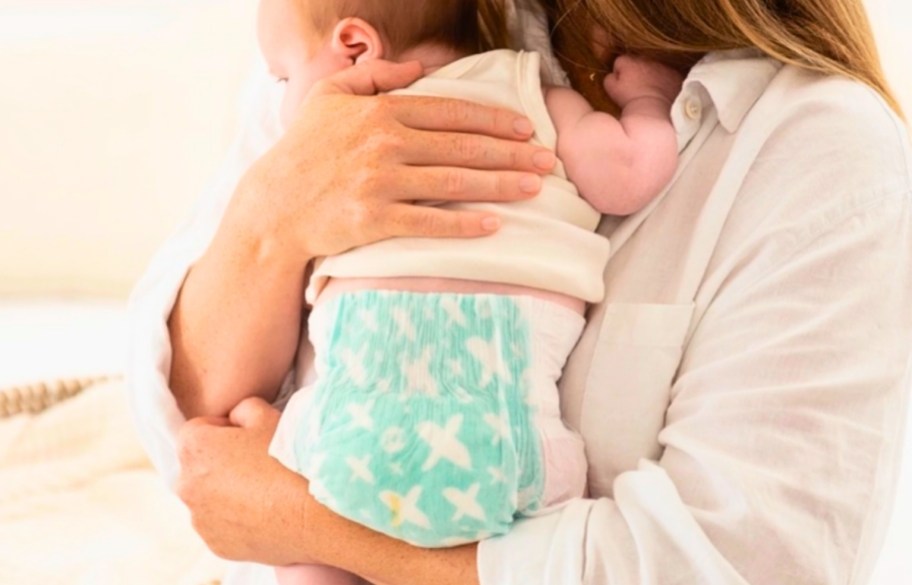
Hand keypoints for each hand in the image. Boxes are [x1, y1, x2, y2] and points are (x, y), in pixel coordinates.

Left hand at [175, 398, 314, 564]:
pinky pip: (221, 526)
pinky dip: (236, 519)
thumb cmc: (290, 460)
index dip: (224, 428)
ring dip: (226, 493)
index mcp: (194, 447)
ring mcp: (200, 520)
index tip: (248, 437)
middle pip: (199, 466)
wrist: (314, 513)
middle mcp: (186, 485)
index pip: (197, 429)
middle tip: (258, 463)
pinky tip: (265, 513)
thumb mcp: (268, 417)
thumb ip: (243, 409)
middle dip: (220, 462)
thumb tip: (236, 419)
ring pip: (209, 499)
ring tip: (265, 491)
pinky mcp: (216, 545)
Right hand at [230, 59, 556, 262]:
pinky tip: (494, 225)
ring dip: (500, 185)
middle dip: (511, 152)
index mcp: (381, 111)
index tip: (525, 127)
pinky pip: (428, 222)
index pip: (451, 111)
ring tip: (534, 188)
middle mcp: (385, 144)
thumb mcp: (329, 97)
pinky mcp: (373, 220)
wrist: (272, 207)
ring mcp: (380, 183)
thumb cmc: (303, 151)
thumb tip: (416, 70)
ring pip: (453, 183)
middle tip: (547, 160)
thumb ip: (373, 76)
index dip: (494, 119)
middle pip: (462, 147)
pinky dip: (463, 225)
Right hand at [603, 55, 682, 108]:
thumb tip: (613, 75)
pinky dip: (664, 82)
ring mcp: (663, 66)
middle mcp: (647, 59)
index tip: (621, 83)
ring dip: (650, 76)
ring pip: (653, 68)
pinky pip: (667, 75)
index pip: (620, 62)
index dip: (619, 73)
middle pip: (638, 62)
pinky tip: (661, 94)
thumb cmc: (630, 101)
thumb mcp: (612, 90)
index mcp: (629, 62)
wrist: (655, 111)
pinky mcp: (675, 75)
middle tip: (635, 88)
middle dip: (636, 72)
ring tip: (649, 92)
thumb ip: (610, 78)